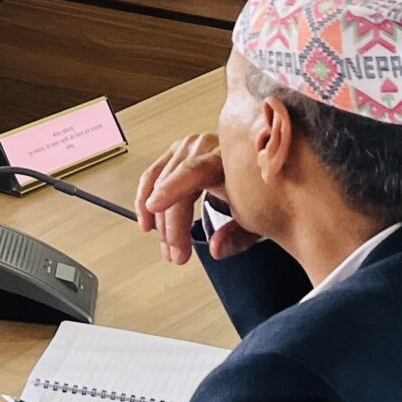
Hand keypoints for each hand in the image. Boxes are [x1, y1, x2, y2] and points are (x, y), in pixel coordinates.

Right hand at [134, 133, 259, 265]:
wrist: (257, 169)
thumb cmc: (256, 191)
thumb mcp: (256, 216)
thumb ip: (238, 236)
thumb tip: (215, 248)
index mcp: (227, 157)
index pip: (194, 170)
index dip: (173, 188)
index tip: (155, 206)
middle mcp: (204, 146)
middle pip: (174, 185)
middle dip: (172, 225)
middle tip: (178, 255)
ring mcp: (187, 146)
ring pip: (159, 183)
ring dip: (159, 220)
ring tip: (167, 248)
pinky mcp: (176, 152)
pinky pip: (152, 175)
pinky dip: (145, 199)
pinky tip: (147, 222)